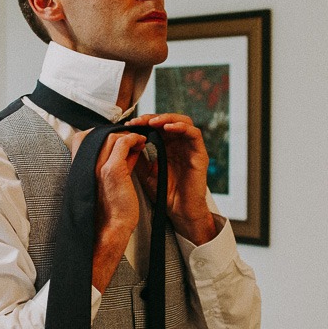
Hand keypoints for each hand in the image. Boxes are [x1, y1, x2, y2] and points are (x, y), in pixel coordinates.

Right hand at [81, 128, 145, 290]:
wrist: (111, 229)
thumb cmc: (114, 210)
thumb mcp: (112, 182)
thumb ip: (119, 164)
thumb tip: (131, 149)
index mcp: (81, 168)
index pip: (82, 139)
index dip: (101, 135)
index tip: (119, 140)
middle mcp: (85, 165)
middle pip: (98, 135)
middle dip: (118, 134)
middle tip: (133, 138)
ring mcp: (97, 166)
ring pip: (111, 136)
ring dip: (128, 135)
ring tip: (140, 141)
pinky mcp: (112, 170)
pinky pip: (123, 143)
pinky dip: (133, 139)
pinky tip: (142, 143)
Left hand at [127, 113, 217, 244]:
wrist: (178, 211)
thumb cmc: (164, 192)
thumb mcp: (145, 171)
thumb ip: (139, 155)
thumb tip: (127, 138)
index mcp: (167, 146)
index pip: (157, 126)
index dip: (144, 122)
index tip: (129, 125)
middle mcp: (179, 144)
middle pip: (169, 120)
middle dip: (153, 118)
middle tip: (139, 121)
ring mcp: (191, 148)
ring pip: (183, 122)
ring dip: (167, 118)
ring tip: (153, 122)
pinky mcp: (200, 154)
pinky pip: (194, 134)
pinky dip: (182, 127)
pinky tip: (168, 128)